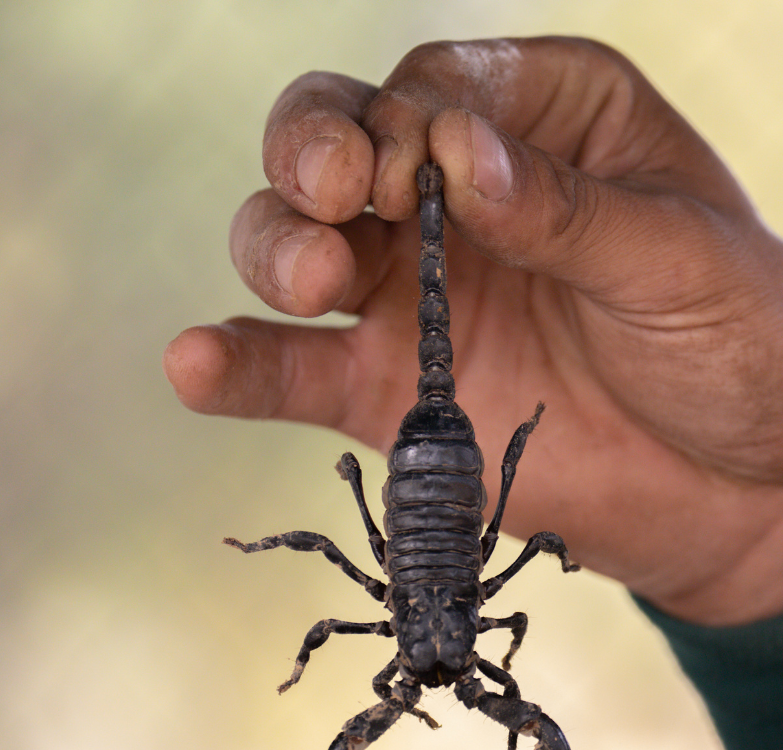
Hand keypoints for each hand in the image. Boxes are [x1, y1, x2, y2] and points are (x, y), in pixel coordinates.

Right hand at [163, 37, 782, 624]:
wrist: (736, 486)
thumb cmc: (736, 347)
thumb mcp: (678, 259)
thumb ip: (564, 208)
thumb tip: (451, 158)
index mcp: (537, 128)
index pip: (431, 89)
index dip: (400, 118)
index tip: (413, 171)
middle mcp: (450, 203)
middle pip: (332, 147)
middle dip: (312, 159)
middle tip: (337, 198)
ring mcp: (406, 299)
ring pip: (292, 248)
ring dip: (275, 250)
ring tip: (312, 281)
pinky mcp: (382, 393)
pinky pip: (291, 373)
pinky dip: (238, 367)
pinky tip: (194, 363)